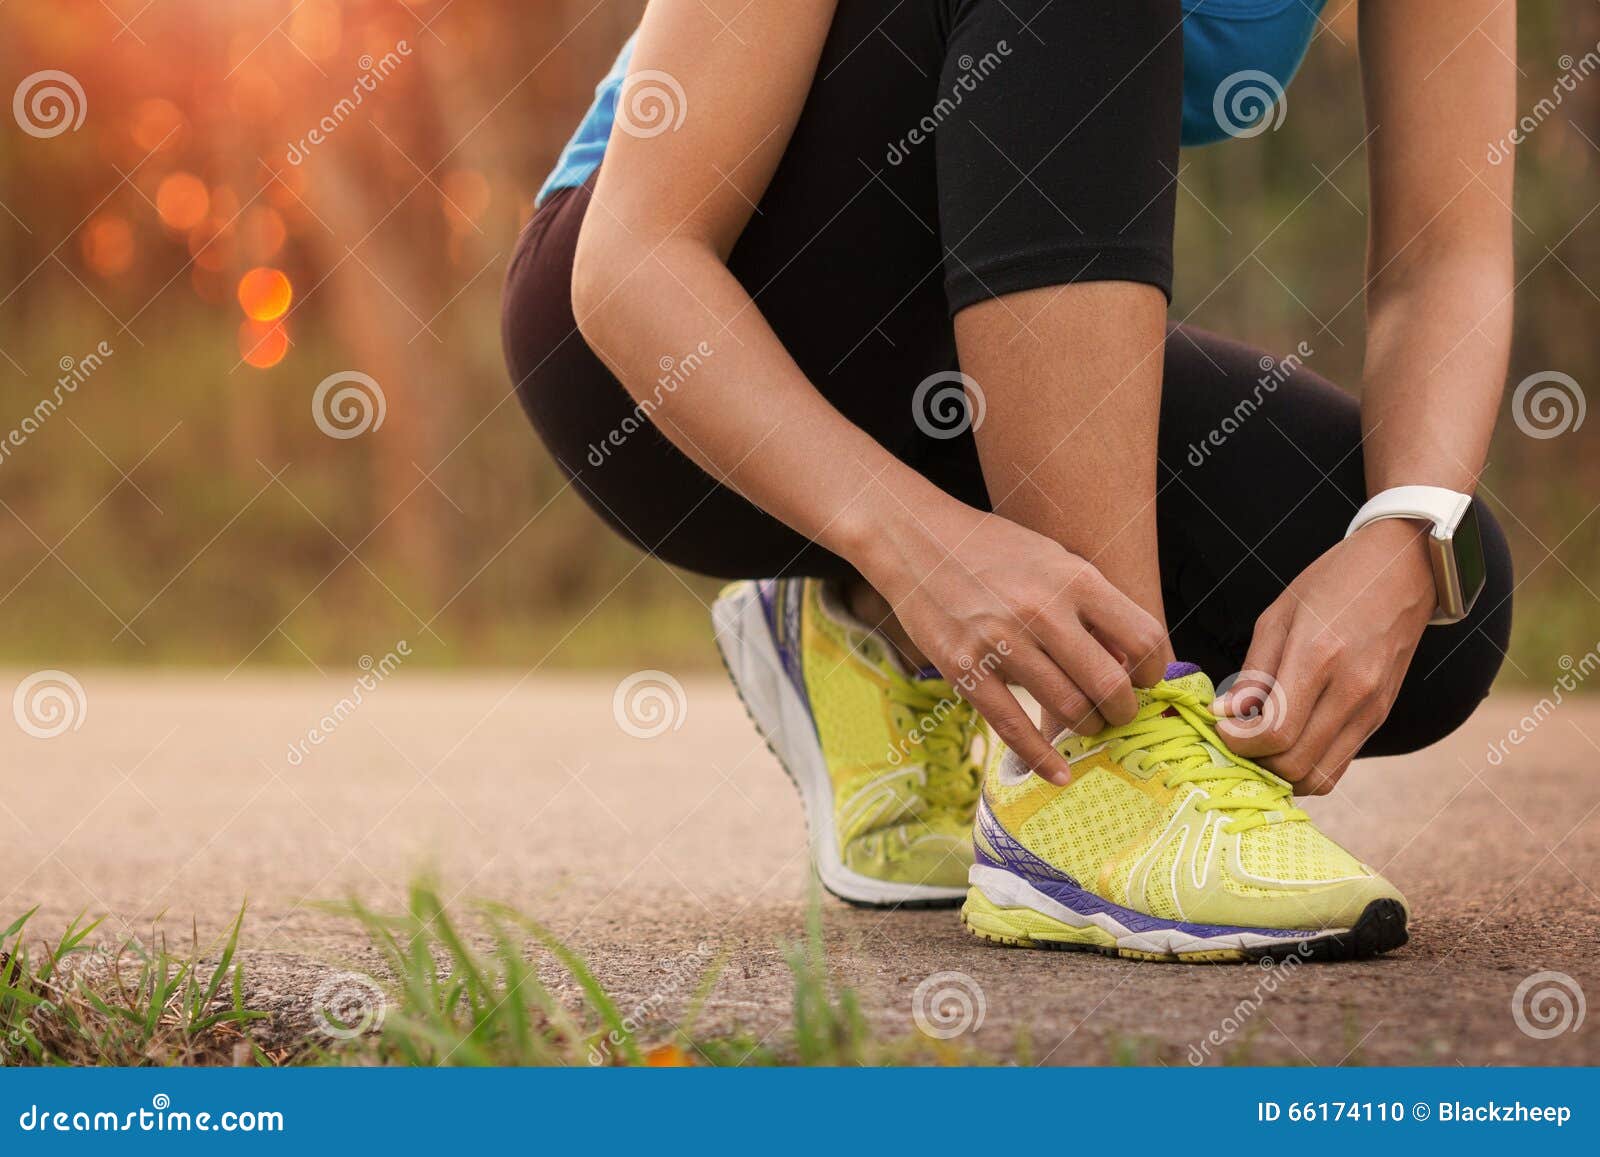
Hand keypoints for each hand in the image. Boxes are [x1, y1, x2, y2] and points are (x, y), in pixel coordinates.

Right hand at [861, 505, 1168, 785]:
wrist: (916, 538)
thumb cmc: (994, 550)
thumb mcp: (1054, 559)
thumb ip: (1092, 604)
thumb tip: (1129, 661)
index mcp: (1074, 579)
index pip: (1142, 640)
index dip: (1153, 671)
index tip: (1144, 681)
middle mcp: (1041, 611)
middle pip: (1109, 685)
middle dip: (1123, 710)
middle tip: (1118, 714)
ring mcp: (1000, 642)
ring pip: (1067, 709)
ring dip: (1086, 727)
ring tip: (1084, 723)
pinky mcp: (964, 668)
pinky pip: (1013, 728)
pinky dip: (1042, 758)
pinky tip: (1059, 774)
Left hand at [1213, 519, 1436, 793]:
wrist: (1403, 569)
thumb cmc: (1333, 584)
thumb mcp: (1279, 615)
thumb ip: (1253, 671)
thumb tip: (1224, 714)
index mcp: (1319, 656)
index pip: (1276, 732)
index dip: (1239, 742)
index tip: (1222, 728)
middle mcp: (1351, 690)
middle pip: (1295, 764)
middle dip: (1255, 762)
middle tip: (1235, 740)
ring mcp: (1372, 708)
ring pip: (1319, 777)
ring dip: (1281, 773)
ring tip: (1259, 746)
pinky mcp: (1380, 716)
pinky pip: (1339, 765)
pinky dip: (1307, 766)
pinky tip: (1288, 743)